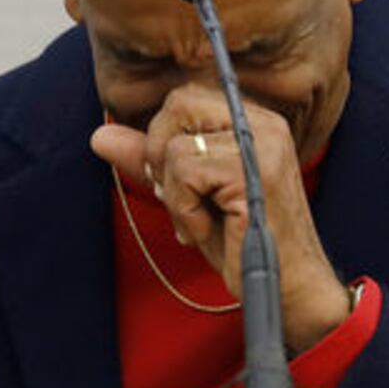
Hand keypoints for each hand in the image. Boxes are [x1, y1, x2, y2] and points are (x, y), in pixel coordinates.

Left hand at [91, 82, 351, 351]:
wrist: (288, 289)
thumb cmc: (241, 245)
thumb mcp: (189, 195)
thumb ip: (151, 161)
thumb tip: (100, 135)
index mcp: (254, 122)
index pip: (185, 98)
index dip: (163, 135)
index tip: (173, 181)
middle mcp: (264, 125)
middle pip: (178, 104)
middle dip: (160, 154)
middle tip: (181, 198)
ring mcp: (261, 146)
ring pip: (175, 146)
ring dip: (174, 195)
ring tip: (200, 222)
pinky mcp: (251, 172)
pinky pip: (184, 172)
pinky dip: (184, 209)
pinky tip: (206, 230)